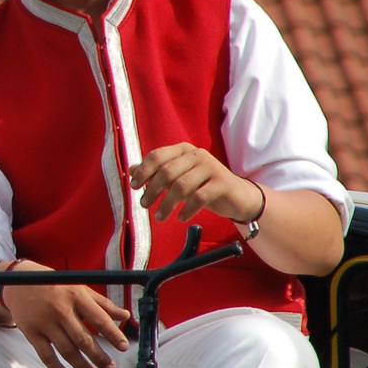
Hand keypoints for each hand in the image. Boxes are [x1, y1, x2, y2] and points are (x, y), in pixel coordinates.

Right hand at [2, 266, 130, 367]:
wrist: (19, 282)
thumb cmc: (55, 286)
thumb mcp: (78, 288)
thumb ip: (102, 303)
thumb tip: (125, 316)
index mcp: (76, 296)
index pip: (98, 318)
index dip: (112, 333)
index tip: (124, 347)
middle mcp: (61, 310)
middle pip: (83, 339)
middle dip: (99, 357)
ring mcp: (45, 322)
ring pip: (67, 350)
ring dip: (82, 367)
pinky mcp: (32, 332)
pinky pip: (45, 355)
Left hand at [130, 143, 262, 225]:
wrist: (237, 196)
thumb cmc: (202, 186)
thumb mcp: (178, 178)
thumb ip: (156, 172)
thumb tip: (131, 171)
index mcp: (183, 150)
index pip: (157, 156)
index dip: (143, 171)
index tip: (134, 187)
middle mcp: (196, 154)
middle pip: (167, 171)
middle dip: (153, 190)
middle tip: (144, 205)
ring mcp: (211, 167)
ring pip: (181, 186)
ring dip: (167, 204)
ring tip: (159, 217)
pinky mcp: (222, 183)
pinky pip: (199, 197)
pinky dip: (187, 209)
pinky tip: (181, 217)